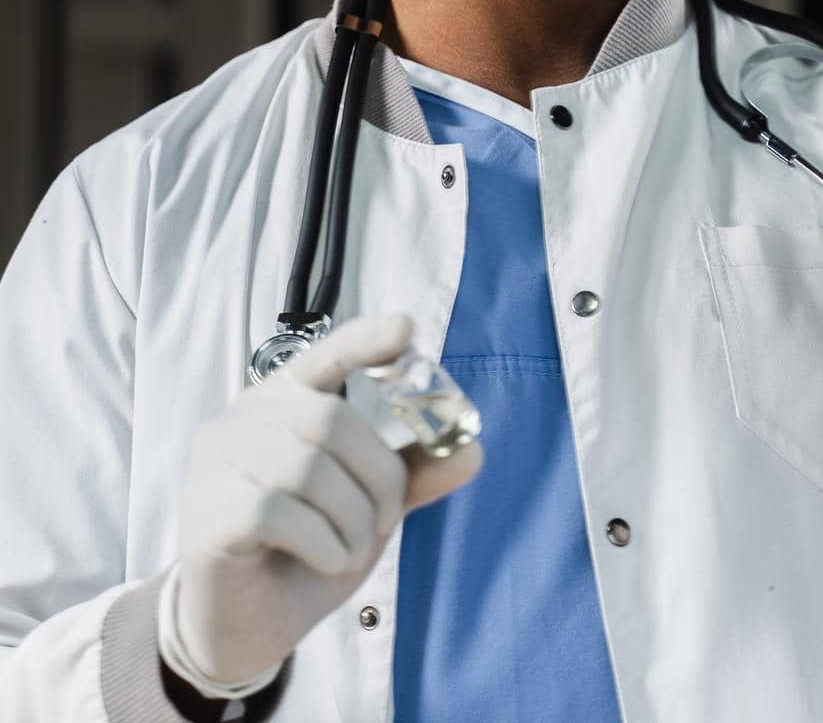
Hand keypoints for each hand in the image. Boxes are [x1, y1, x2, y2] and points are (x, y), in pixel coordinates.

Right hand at [170, 313, 482, 687]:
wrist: (243, 629)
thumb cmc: (304, 552)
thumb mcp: (368, 509)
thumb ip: (412, 475)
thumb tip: (473, 450)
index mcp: (285, 401)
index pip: (326, 354)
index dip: (366, 339)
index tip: (406, 331)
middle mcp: (245, 417)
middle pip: (332, 419)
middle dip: (378, 476)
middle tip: (384, 520)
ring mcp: (219, 462)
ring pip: (310, 468)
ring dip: (353, 519)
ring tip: (350, 548)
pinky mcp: (210, 513)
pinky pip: (281, 513)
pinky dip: (324, 544)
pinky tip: (326, 560)